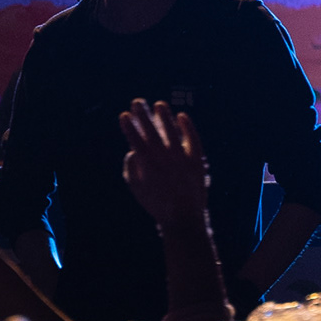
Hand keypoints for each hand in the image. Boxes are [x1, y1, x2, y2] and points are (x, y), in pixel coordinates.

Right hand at [119, 98, 211, 230]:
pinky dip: (188, 128)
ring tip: (159, 104)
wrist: (183, 218)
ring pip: (173, 133)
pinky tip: (182, 116)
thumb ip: (131, 169)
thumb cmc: (157, 204)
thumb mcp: (137, 189)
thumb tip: (132, 150)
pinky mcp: (197, 162)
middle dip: (143, 116)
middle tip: (137, 102)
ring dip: (165, 117)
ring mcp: (182, 160)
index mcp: (148, 168)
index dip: (129, 127)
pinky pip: (193, 140)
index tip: (124, 115)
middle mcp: (165, 161)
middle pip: (152, 133)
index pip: (136, 141)